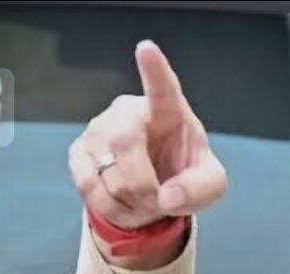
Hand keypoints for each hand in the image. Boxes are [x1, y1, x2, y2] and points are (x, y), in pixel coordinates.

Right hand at [68, 40, 226, 232]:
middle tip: (160, 201)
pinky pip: (89, 188)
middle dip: (145, 185)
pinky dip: (113, 208)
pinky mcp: (79, 153)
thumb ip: (200, 189)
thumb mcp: (210, 185)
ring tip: (146, 200)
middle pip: (125, 143)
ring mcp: (99, 130)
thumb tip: (168, 197)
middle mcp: (129, 112)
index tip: (146, 49)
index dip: (154, 70)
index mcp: (169, 110)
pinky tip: (125, 203)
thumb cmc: (186, 175)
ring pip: (107, 173)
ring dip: (132, 202)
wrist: (156, 191)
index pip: (163, 87)